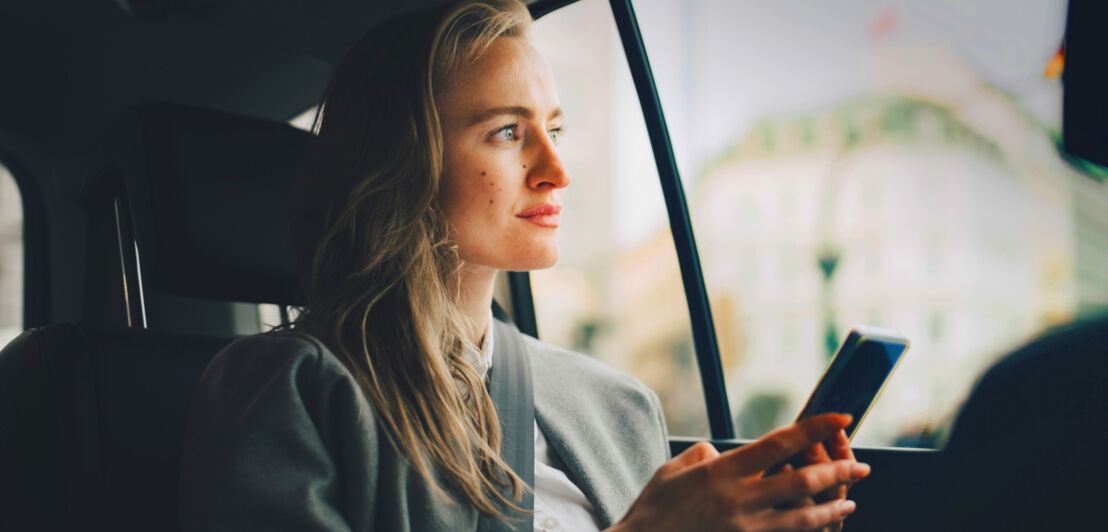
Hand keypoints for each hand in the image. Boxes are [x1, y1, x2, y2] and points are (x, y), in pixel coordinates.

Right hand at [609, 414, 869, 531]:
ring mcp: (744, 529)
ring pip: (803, 517)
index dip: (814, 428)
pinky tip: (820, 527)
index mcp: (722, 470)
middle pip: (802, 480)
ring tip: (849, 501)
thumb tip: (719, 451)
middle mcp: (738, 499)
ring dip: (831, 508)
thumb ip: (701, 456)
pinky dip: (809, 531)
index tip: (839, 417)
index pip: (779, 442)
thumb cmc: (652, 511)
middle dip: (838, 471)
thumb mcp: (671, 471)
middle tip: (861, 466)